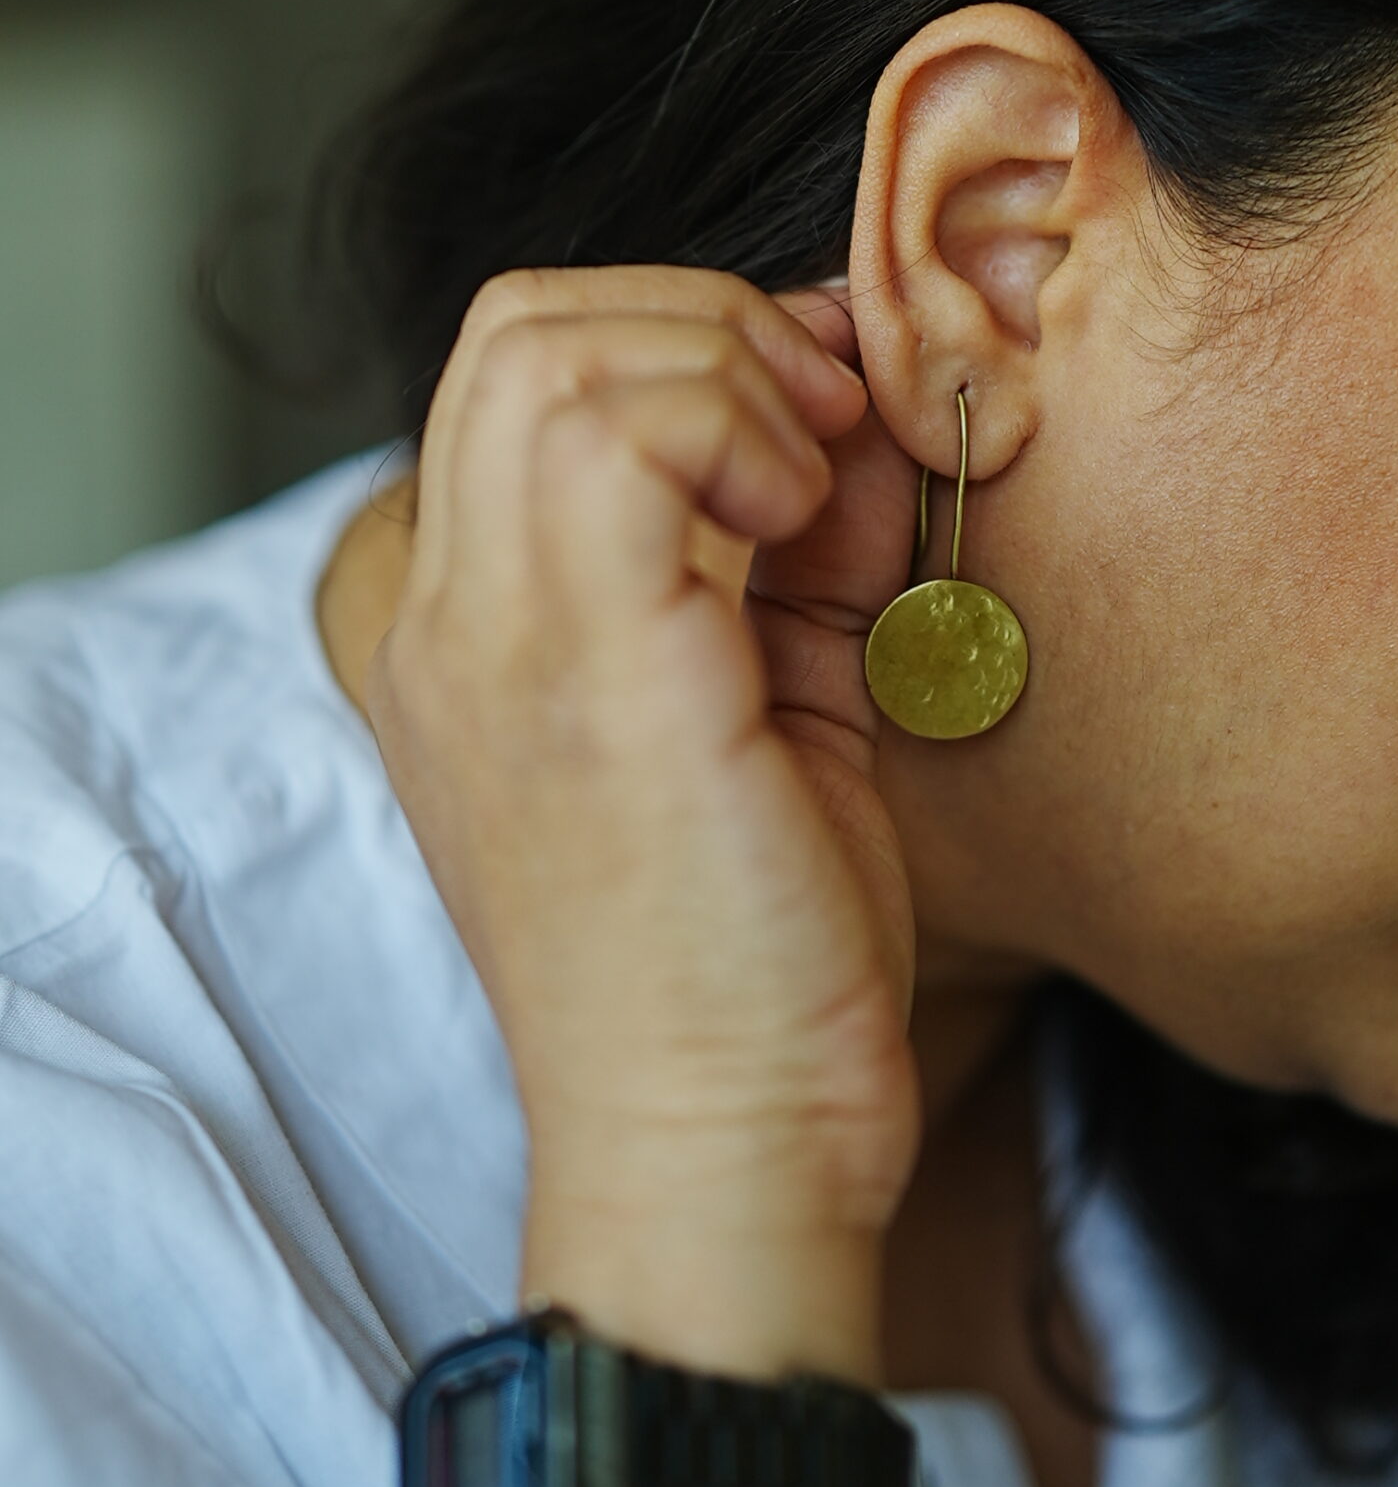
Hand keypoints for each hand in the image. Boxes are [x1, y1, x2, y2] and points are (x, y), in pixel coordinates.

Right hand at [365, 266, 926, 1376]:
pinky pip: (621, 433)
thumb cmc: (761, 959)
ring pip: (554, 344)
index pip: (521, 372)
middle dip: (706, 325)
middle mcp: (451, 620)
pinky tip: (806, 531)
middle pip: (523, 325)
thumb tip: (858, 410)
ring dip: (724, 369)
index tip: (818, 436)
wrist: (727, 1161)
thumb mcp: (772, 709)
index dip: (685, 347)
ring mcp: (495, 642)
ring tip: (814, 493)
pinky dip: (737, 430)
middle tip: (823, 439)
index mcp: (475, 632)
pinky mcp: (585, 674)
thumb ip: (789, 554)